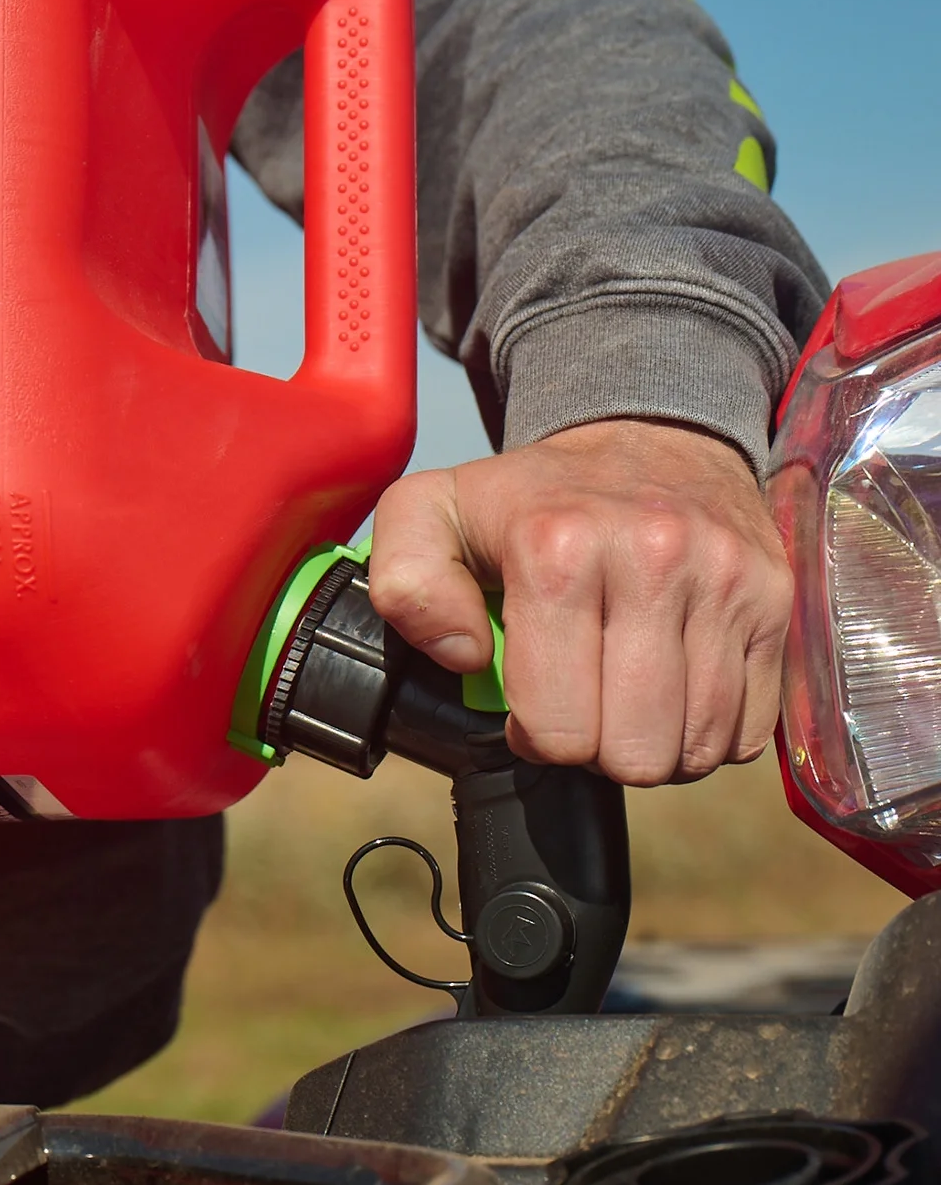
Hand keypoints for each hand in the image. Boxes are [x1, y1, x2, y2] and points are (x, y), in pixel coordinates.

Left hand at [368, 420, 790, 785]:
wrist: (648, 432)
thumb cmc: (533, 494)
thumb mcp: (432, 513)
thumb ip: (407, 583)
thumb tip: (463, 655)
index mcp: (556, 548)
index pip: (555, 726)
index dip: (535, 734)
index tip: (533, 699)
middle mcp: (652, 559)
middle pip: (633, 752)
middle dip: (597, 748)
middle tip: (584, 701)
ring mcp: (726, 580)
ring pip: (697, 749)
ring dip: (656, 744)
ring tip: (626, 695)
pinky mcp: (777, 599)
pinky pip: (751, 730)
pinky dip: (710, 731)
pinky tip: (675, 689)